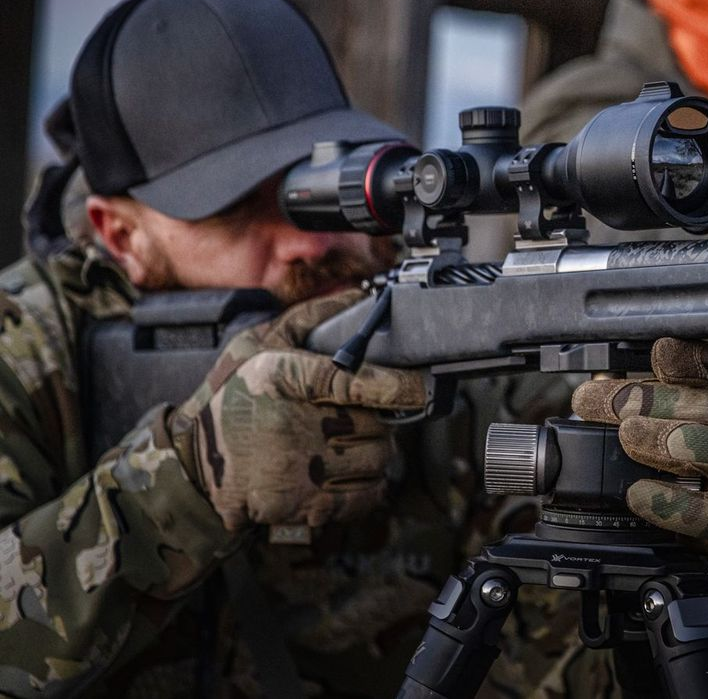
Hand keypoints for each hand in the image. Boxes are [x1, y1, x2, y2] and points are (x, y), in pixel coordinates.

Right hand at [167, 289, 427, 530]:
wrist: (194, 462)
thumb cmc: (233, 397)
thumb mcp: (260, 344)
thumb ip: (310, 317)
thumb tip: (357, 295)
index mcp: (284, 379)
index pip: (357, 380)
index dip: (397, 385)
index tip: (419, 387)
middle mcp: (292, 425)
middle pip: (376, 425)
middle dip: (376, 422)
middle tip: (357, 418)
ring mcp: (297, 469)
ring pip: (377, 460)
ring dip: (373, 454)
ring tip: (346, 445)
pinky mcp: (300, 506)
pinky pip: (364, 496)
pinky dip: (367, 486)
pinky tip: (347, 473)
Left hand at [571, 337, 707, 563]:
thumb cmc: (696, 456)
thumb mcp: (676, 416)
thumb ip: (645, 398)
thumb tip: (594, 389)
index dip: (695, 358)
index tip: (661, 352)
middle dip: (655, 401)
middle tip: (611, 405)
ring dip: (669, 441)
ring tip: (628, 436)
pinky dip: (670, 503)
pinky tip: (639, 493)